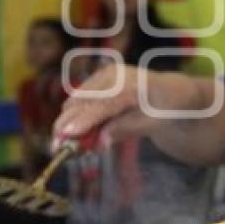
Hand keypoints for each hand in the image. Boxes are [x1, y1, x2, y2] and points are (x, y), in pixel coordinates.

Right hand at [52, 63, 185, 150]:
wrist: (168, 92)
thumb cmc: (162, 110)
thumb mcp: (151, 124)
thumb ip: (126, 130)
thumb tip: (101, 141)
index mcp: (135, 85)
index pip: (105, 104)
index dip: (85, 120)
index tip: (67, 135)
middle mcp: (117, 75)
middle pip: (84, 101)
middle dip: (66, 124)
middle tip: (56, 149)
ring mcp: (105, 74)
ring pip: (77, 100)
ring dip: (68, 122)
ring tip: (66, 146)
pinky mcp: (98, 79)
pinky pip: (79, 99)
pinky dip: (75, 116)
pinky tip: (77, 133)